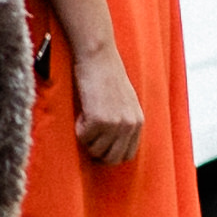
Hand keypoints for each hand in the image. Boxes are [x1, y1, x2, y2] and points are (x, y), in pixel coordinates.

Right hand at [72, 41, 147, 165]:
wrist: (98, 57)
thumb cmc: (107, 75)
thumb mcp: (125, 101)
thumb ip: (124, 121)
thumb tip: (112, 143)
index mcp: (138, 122)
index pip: (127, 155)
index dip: (110, 154)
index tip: (99, 147)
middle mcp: (129, 126)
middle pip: (111, 158)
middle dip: (96, 151)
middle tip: (88, 135)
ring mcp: (115, 124)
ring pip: (95, 150)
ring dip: (87, 138)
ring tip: (87, 116)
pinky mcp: (99, 120)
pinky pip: (83, 137)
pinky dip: (78, 128)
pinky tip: (83, 110)